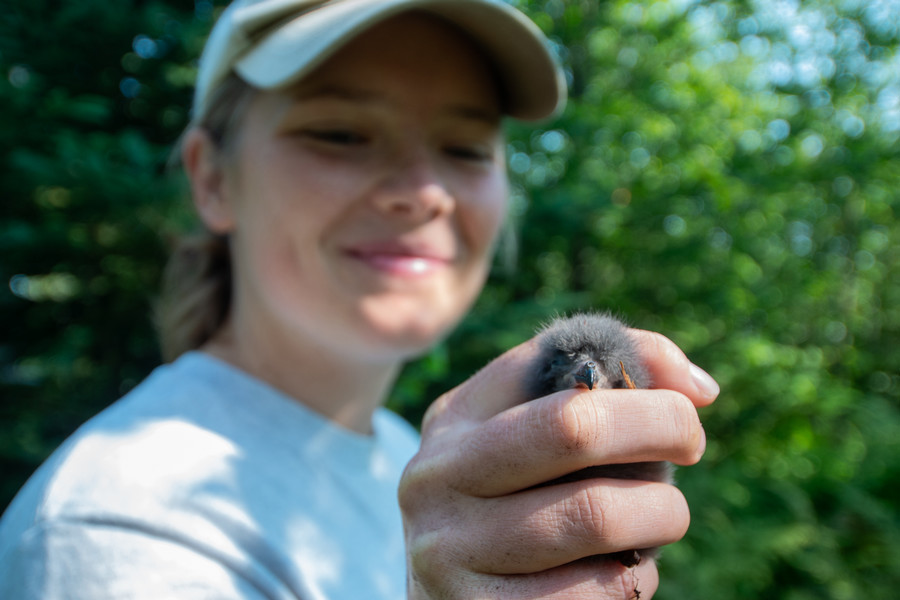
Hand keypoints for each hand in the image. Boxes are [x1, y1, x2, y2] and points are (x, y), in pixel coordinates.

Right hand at [399, 329, 717, 598]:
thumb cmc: (516, 505)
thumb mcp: (530, 437)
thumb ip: (603, 385)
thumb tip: (698, 387)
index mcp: (453, 420)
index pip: (554, 366)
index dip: (642, 381)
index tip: (686, 411)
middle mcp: (435, 477)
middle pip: (575, 428)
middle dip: (660, 433)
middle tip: (690, 450)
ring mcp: (446, 551)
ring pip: (596, 515)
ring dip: (656, 518)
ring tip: (656, 521)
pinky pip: (593, 591)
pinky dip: (632, 582)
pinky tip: (621, 576)